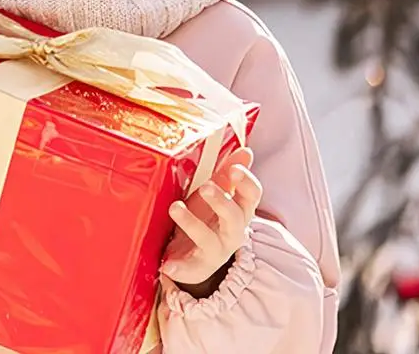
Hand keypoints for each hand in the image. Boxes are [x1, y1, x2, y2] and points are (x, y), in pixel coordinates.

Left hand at [160, 147, 261, 287]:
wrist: (196, 255)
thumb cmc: (209, 217)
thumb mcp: (219, 194)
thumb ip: (229, 173)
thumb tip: (246, 150)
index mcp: (239, 210)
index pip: (251, 196)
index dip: (246, 182)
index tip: (234, 169)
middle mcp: (232, 232)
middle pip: (235, 218)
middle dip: (222, 202)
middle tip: (206, 187)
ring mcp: (215, 250)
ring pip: (208, 239)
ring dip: (191, 223)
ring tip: (174, 207)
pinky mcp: (197, 267)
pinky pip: (189, 269)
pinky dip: (179, 267)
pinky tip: (167, 264)